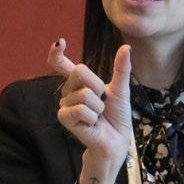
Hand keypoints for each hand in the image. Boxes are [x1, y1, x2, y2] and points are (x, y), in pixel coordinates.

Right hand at [48, 39, 131, 183]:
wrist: (116, 140)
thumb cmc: (117, 117)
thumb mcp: (121, 90)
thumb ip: (121, 69)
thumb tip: (126, 46)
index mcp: (79, 83)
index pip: (62, 65)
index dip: (57, 53)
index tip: (60, 42)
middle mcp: (69, 91)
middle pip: (78, 71)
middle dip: (97, 86)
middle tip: (102, 102)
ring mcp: (65, 105)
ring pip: (83, 93)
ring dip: (98, 107)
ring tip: (98, 117)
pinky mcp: (64, 118)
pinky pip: (79, 109)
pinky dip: (92, 117)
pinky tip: (91, 124)